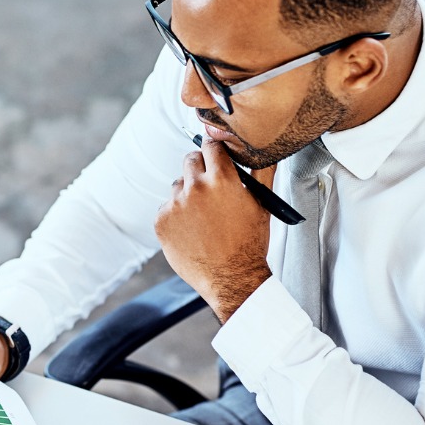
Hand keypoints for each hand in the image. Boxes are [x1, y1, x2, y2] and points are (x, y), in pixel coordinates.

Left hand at [156, 138, 275, 322]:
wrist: (231, 279)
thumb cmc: (249, 243)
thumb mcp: (261, 205)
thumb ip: (261, 173)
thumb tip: (263, 150)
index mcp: (221, 179)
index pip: (212, 145)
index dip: (215, 150)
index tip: (216, 155)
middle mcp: (195, 188)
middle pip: (191, 159)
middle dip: (201, 168)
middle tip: (210, 187)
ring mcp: (175, 204)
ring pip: (178, 185)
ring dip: (188, 194)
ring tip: (204, 217)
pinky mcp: (161, 221)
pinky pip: (166, 207)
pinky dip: (176, 214)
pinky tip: (192, 229)